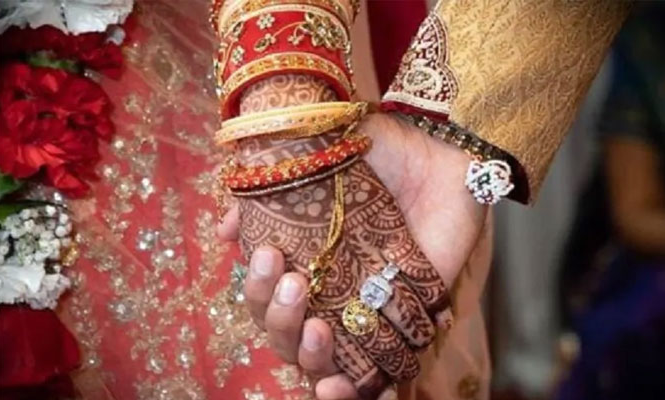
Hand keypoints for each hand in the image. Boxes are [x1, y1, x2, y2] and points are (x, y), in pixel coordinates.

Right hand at [219, 112, 486, 398]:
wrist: (438, 154)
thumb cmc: (377, 157)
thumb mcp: (316, 160)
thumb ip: (267, 190)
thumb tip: (226, 232)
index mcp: (305, 266)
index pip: (266, 303)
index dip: (259, 294)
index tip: (267, 258)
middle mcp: (330, 296)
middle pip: (286, 338)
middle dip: (281, 319)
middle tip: (294, 284)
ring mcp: (366, 314)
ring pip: (322, 365)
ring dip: (311, 357)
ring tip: (318, 329)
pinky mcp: (405, 326)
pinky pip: (379, 378)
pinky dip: (357, 393)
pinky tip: (340, 386)